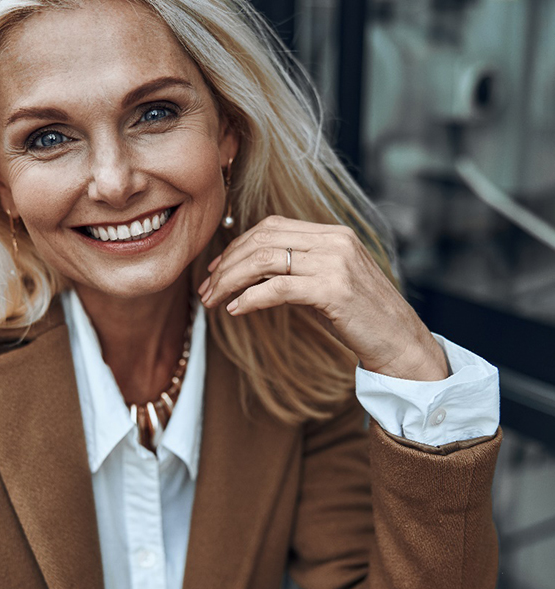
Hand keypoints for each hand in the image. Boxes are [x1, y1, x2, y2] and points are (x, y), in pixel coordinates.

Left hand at [198, 216, 448, 381]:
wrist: (400, 343)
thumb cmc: (361, 318)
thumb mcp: (327, 284)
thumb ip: (296, 271)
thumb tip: (250, 275)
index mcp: (333, 234)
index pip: (272, 227)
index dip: (237, 246)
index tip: (216, 269)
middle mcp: (334, 241)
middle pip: (263, 240)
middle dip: (227, 265)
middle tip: (206, 290)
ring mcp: (336, 263)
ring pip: (265, 261)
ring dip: (230, 281)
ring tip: (213, 301)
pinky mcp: (334, 290)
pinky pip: (278, 288)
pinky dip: (250, 298)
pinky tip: (236, 310)